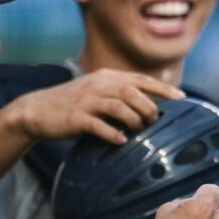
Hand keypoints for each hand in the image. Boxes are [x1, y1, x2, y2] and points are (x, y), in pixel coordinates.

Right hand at [1, 68, 183, 144]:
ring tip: (139, 131)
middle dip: (148, 108)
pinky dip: (112, 133)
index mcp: (107, 77)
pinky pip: (98, 125)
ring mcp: (86, 100)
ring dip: (133, 120)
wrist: (37, 110)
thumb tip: (152, 106)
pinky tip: (121, 141)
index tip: (181, 98)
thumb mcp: (98, 91)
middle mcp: (98, 85)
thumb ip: (122, 94)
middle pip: (132, 92)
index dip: (162, 89)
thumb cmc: (74, 104)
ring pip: (118, 107)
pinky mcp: (75, 118)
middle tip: (154, 122)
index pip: (141, 80)